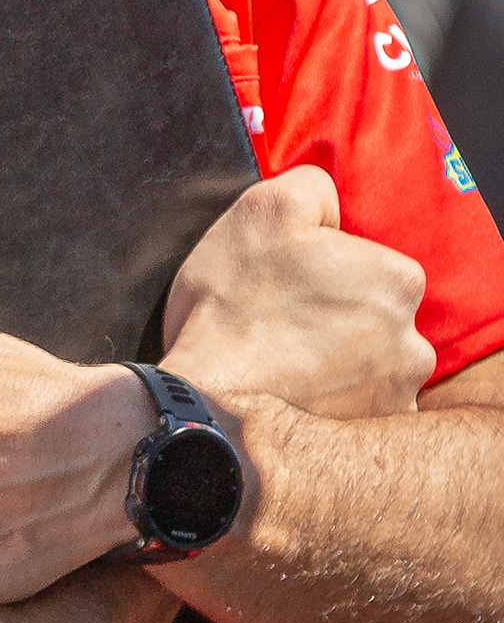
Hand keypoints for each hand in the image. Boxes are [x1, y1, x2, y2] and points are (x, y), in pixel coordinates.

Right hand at [161, 167, 432, 418]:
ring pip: (372, 365)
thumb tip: (330, 199)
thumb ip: (313, 187)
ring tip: (284, 367)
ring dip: (340, 364)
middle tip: (281, 326)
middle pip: (377, 317)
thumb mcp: (262, 209)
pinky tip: (295, 399)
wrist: (207, 409)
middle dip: (340, 319)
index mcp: (397, 280)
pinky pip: (361, 410)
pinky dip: (335, 405)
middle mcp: (415, 342)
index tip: (288, 285)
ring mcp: (398, 396)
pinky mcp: (373, 436)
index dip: (326, 270)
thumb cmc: (233, 307)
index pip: (371, 262)